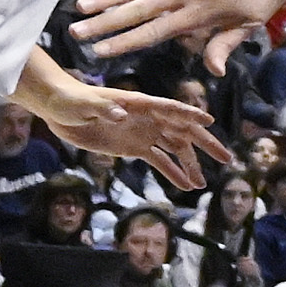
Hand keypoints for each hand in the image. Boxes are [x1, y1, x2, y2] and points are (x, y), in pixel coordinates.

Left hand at [27, 72, 237, 186]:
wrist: (60, 109)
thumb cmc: (73, 100)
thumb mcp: (86, 104)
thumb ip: (105, 108)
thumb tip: (122, 115)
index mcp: (141, 103)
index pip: (170, 108)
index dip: (189, 114)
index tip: (208, 122)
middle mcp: (149, 118)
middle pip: (183, 131)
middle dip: (205, 145)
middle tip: (225, 159)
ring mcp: (144, 133)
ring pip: (176, 148)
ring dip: (190, 164)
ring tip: (201, 185)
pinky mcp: (134, 147)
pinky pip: (159, 161)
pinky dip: (172, 173)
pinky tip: (185, 186)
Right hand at [76, 0, 285, 61]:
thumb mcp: (251, 23)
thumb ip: (224, 44)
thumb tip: (211, 72)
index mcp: (199, 16)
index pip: (154, 33)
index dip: (125, 42)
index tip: (100, 52)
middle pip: (138, 12)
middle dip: (105, 24)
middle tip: (77, 35)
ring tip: (81, 7)